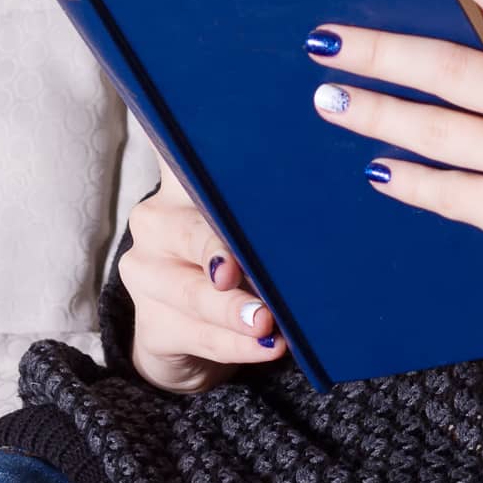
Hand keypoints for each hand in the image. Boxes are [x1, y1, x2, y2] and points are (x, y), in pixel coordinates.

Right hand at [123, 156, 286, 392]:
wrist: (198, 327)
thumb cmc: (245, 253)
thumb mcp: (260, 221)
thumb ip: (278, 202)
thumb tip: (335, 191)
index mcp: (185, 181)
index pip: (182, 147)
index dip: (195, 140)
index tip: (223, 135)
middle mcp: (156, 220)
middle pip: (187, 231)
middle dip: (216, 251)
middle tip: (236, 271)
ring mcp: (146, 274)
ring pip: (191, 291)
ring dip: (231, 310)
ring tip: (266, 322)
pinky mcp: (151, 324)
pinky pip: (196, 333)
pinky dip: (235, 343)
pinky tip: (263, 346)